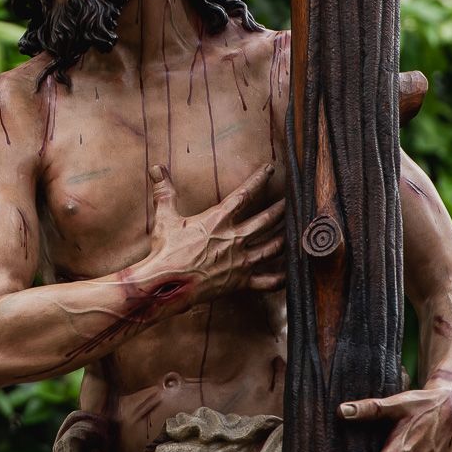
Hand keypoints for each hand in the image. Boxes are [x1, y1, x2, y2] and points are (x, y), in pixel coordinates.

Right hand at [140, 162, 285, 305]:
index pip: (245, 194)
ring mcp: (240, 262)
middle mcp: (234, 239)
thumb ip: (164, 191)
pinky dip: (280, 278)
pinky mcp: (240, 282)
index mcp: (218, 220)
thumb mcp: (165, 217)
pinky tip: (289, 274)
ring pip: (272, 248)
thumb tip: (156, 167)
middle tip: (293, 202)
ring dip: (285, 238)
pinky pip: (267, 282)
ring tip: (295, 231)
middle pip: (266, 221)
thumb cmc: (166, 250)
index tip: (270, 169)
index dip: (259, 179)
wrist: (166, 284)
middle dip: (281, 209)